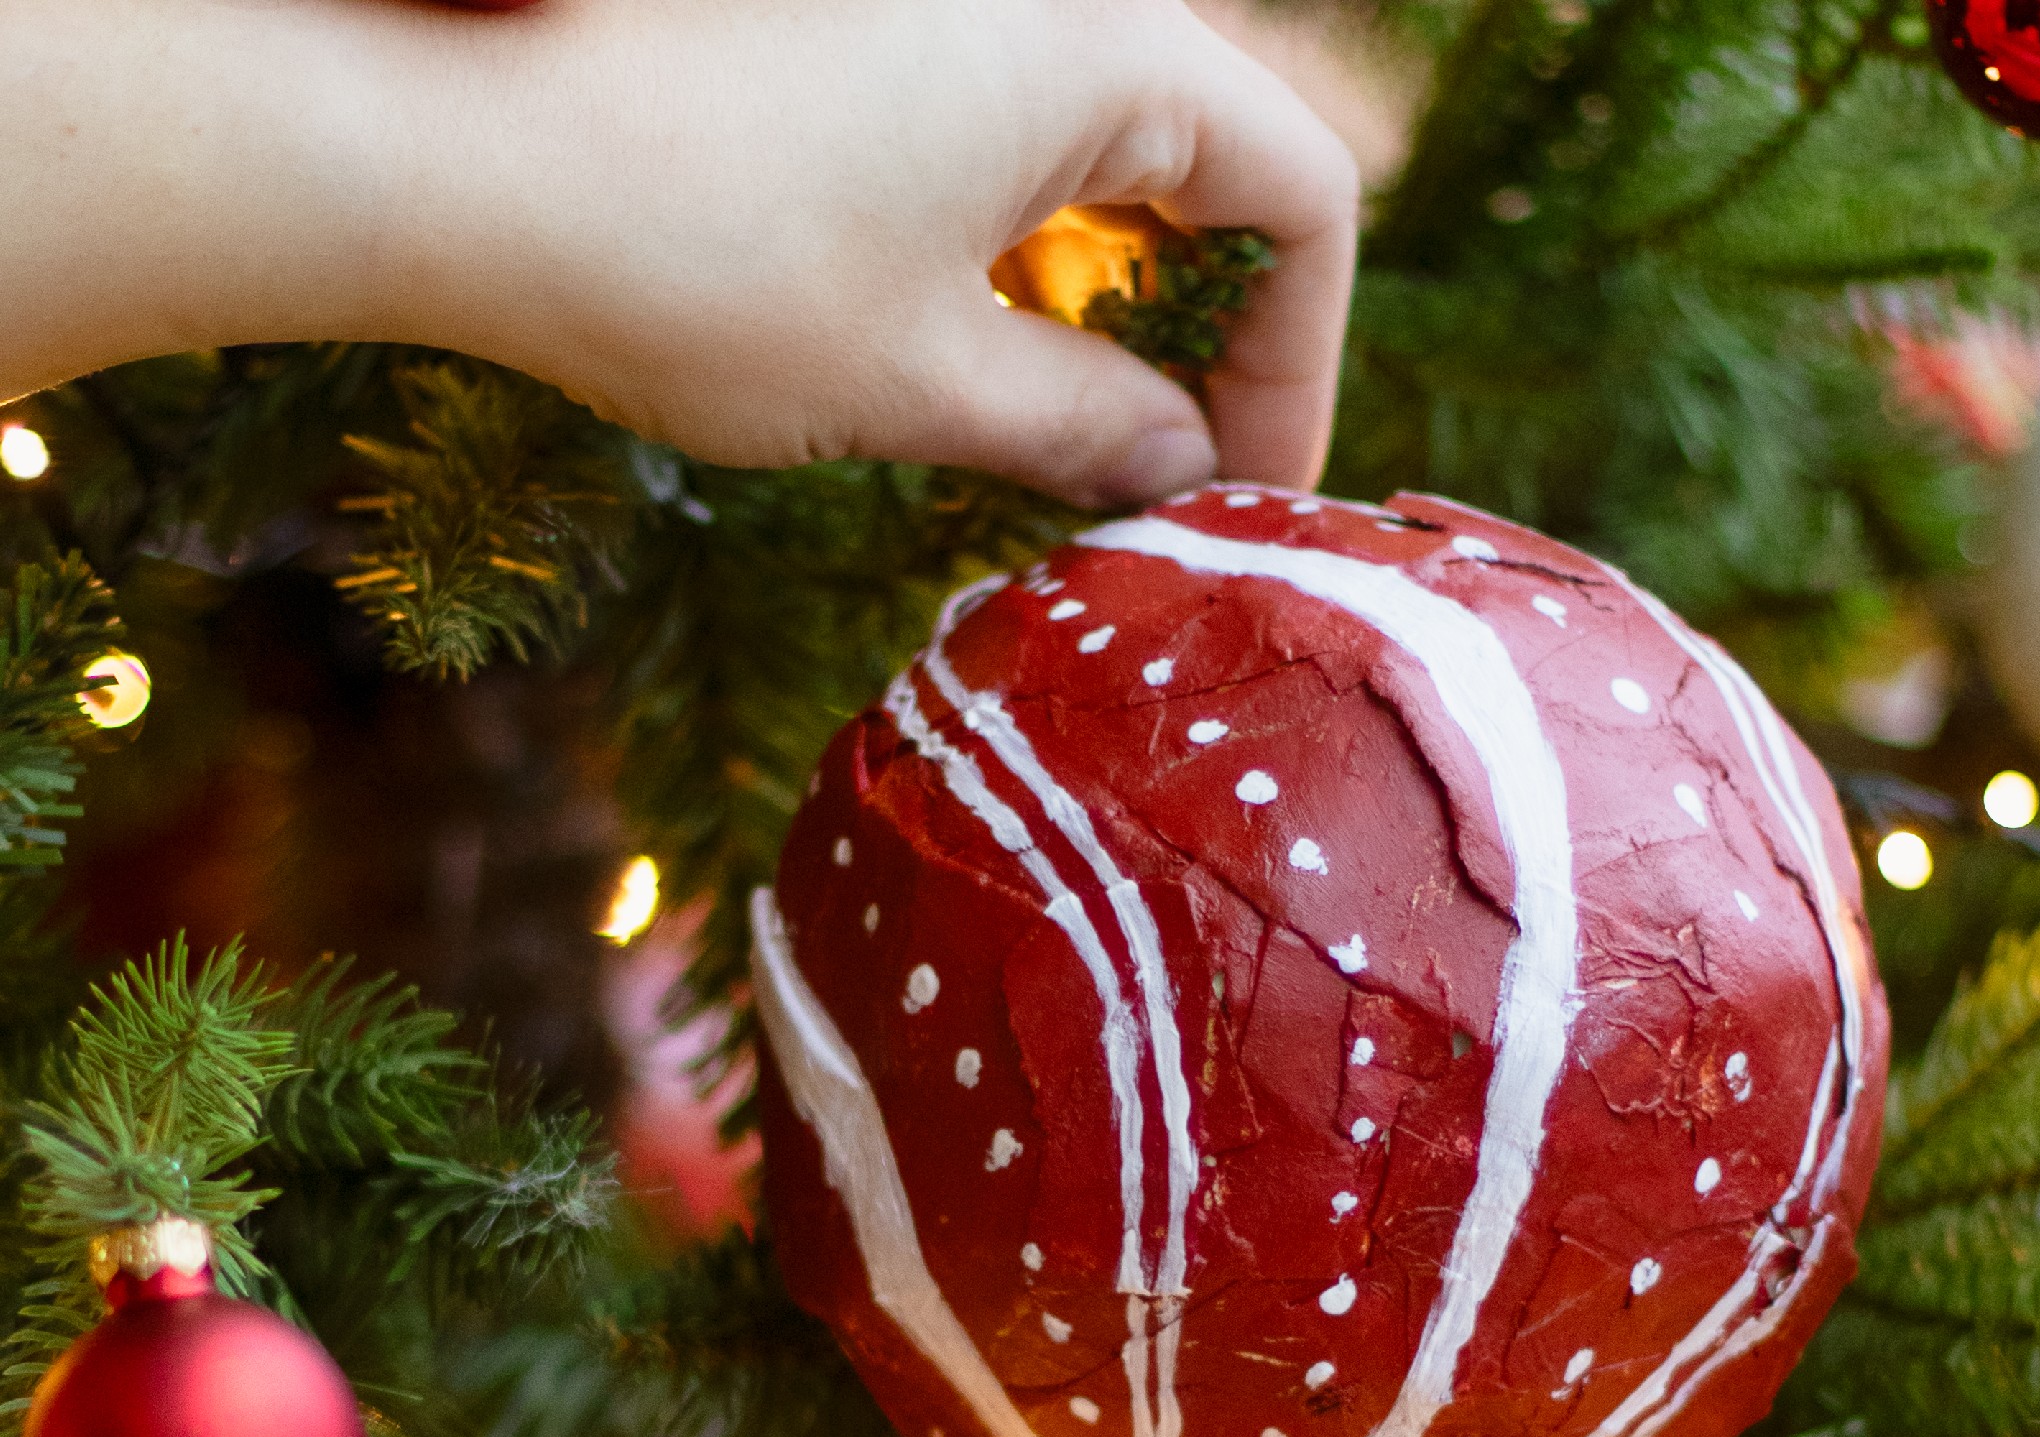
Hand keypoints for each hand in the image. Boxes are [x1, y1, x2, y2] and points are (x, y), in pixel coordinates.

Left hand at [2, 0, 1359, 507]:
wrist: (442, 148)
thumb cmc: (690, 261)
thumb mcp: (920, 379)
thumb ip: (1085, 425)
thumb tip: (1180, 468)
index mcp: (1098, 47)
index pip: (1301, 196)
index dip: (1300, 360)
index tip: (1243, 489)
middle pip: (1227, 162)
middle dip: (1227, 329)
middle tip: (1181, 469)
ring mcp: (953, 8)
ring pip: (1125, 149)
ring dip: (1136, 295)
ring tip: (1094, 434)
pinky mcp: (872, 36)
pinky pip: (1021, 129)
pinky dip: (1041, 246)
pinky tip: (993, 347)